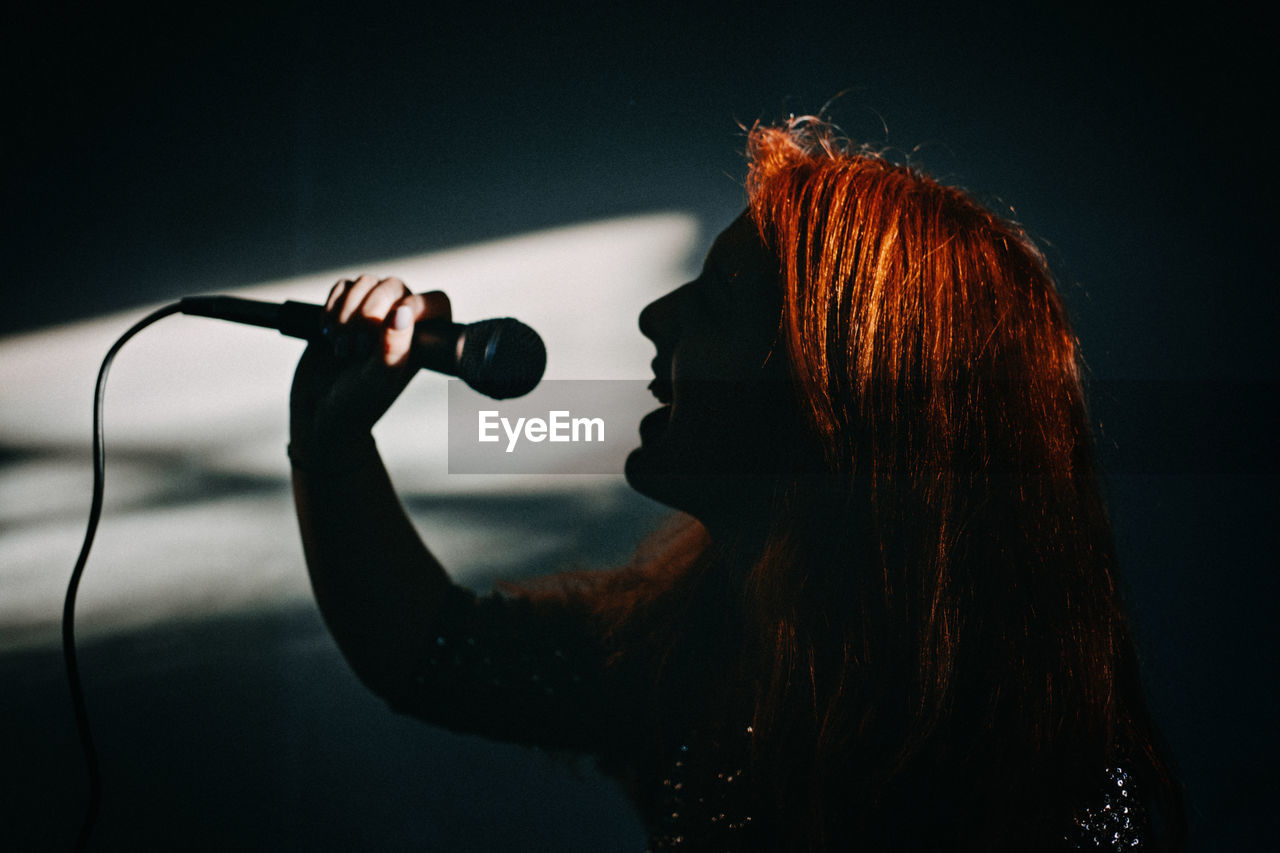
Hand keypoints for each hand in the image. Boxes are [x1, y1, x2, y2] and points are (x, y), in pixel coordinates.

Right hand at [290, 275, 450, 451]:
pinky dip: (331, 306)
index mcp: (421, 339)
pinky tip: (327, 333)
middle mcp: (400, 322)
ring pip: (366, 282)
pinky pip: (342, 286)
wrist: (317, 409)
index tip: (391, 327)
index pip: (437, 303)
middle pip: (394, 286)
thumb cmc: (356, 403)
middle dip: (369, 312)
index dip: (418, 304)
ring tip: (340, 347)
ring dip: (347, 312)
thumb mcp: (378, 380)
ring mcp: (371, 313)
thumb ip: (393, 348)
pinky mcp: (344, 308)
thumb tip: (403, 311)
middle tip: (355, 348)